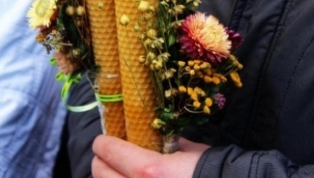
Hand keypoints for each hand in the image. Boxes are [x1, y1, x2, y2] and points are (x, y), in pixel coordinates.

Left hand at [92, 135, 209, 177]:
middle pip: (100, 174)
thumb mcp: (190, 151)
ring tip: (115, 174)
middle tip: (106, 157)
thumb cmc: (213, 171)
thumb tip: (156, 139)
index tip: (103, 141)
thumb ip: (168, 145)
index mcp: (149, 170)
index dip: (103, 144)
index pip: (111, 152)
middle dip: (101, 162)